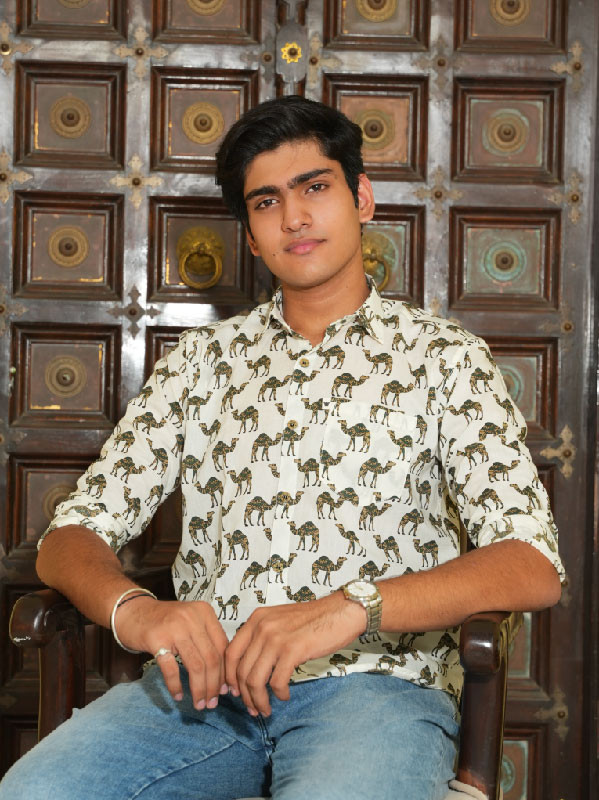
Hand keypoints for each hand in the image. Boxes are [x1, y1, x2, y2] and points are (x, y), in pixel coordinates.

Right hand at [115, 596, 228, 709]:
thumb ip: (206, 640)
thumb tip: (223, 675)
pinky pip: (171, 669)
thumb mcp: (190, 622)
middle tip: (212, 703)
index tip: (225, 690)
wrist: (132, 612)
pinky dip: (176, 686)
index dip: (225, 671)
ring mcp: (174, 628)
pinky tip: (178, 696)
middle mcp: (192, 617)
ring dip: (199, 689)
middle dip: (214, 685)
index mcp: (204, 612)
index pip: (222, 646)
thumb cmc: (165, 621)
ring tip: (199, 704)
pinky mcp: (156, 639)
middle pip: (211, 658)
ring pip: (196, 666)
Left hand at [225, 591, 365, 716]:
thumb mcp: (280, 620)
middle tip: (252, 708)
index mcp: (257, 619)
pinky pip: (276, 681)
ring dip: (259, 700)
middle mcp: (262, 627)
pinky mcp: (292, 650)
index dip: (229, 677)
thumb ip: (263, 636)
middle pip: (241, 670)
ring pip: (255, 679)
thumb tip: (251, 666)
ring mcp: (276, 638)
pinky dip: (279, 694)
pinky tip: (285, 696)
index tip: (235, 692)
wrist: (340, 612)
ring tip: (266, 708)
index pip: (231, 653)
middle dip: (245, 695)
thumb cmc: (314, 619)